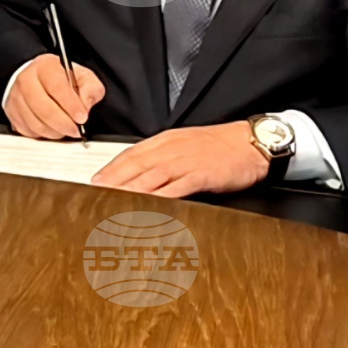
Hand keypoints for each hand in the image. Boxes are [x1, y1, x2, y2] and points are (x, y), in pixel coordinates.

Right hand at [4, 54, 105, 139]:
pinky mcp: (12, 114)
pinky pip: (29, 131)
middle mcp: (26, 80)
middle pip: (44, 109)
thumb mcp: (82, 77)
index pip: (57, 87)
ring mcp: (16, 98)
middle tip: (76, 129)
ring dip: (55, 131)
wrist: (38, 80)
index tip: (82, 117)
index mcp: (45, 67)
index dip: (71, 105)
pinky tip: (52, 128)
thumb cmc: (60, 79)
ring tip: (65, 129)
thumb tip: (85, 105)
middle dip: (64, 124)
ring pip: (36, 123)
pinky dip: (43, 135)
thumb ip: (90, 89)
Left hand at [91, 123, 269, 197]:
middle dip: (114, 181)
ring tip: (113, 202)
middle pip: (136, 166)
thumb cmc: (220, 146)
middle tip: (96, 195)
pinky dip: (161, 197)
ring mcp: (187, 161)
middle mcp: (172, 149)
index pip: (131, 154)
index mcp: (166, 141)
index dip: (111, 169)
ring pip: (151, 176)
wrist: (251, 142)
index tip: (96, 182)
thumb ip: (163, 157)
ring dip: (130, 190)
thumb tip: (140, 173)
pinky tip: (149, 206)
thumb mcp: (186, 145)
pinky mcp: (202, 174)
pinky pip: (177, 186)